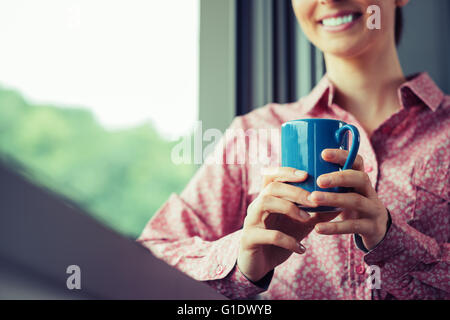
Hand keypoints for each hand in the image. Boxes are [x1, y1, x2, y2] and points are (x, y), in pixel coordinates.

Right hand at [237, 167, 340, 281]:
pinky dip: (288, 240)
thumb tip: (339, 204)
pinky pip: (270, 235)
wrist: (259, 265)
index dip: (286, 171)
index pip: (271, 177)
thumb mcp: (300, 226)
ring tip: (307, 219)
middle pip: (272, 187)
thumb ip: (316, 214)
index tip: (305, 174)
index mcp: (267, 199)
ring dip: (289, 208)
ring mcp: (251, 221)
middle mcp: (256, 206)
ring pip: (265, 203)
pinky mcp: (249, 239)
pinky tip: (301, 248)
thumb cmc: (279, 241)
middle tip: (314, 200)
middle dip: (295, 191)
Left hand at [309, 149, 388, 249]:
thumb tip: (299, 171)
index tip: (323, 153)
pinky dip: (334, 227)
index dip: (342, 155)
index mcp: (361, 180)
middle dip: (339, 178)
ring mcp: (373, 209)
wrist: (375, 230)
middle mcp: (370, 191)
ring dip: (334, 199)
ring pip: (356, 201)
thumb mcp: (345, 192)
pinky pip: (352, 226)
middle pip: (360, 178)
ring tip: (313, 199)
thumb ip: (331, 183)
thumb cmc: (351, 206)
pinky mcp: (371, 227)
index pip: (357, 161)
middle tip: (319, 180)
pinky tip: (318, 228)